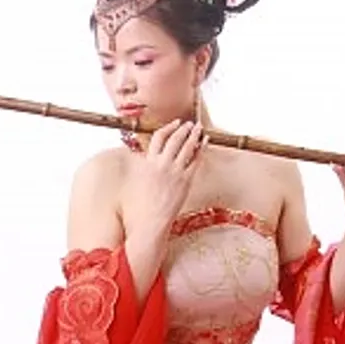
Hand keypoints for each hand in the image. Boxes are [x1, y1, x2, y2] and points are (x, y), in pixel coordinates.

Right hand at [124, 119, 206, 238]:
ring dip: (193, 134)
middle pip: (174, 139)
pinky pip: (196, 160)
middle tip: (190, 123)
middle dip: (183, 128)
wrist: (151, 220)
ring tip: (198, 128)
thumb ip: (144, 167)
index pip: (158, 137)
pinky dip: (202, 148)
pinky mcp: (186, 180)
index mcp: (148, 163)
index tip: (175, 123)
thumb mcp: (139, 181)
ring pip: (186, 146)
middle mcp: (161, 164)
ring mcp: (175, 172)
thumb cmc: (143, 205)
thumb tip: (145, 158)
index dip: (168, 127)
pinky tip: (205, 142)